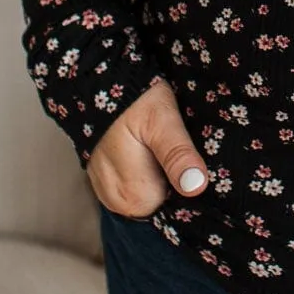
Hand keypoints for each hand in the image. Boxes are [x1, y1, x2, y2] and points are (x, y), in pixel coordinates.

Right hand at [86, 78, 210, 217]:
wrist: (97, 83)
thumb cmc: (135, 99)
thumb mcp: (163, 121)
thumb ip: (178, 155)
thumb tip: (196, 187)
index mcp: (134, 197)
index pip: (176, 210)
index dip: (188, 186)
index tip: (191, 161)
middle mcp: (117, 204)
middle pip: (161, 206)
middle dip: (173, 184)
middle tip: (173, 148)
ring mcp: (108, 194)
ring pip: (148, 199)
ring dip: (159, 179)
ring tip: (160, 147)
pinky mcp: (105, 182)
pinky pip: (133, 190)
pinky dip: (144, 176)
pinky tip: (148, 152)